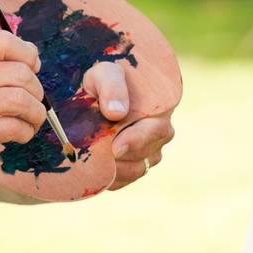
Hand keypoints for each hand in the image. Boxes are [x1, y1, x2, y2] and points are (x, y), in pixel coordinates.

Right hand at [0, 30, 46, 172]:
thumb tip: (30, 61)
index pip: (4, 41)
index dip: (28, 53)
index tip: (33, 67)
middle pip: (20, 74)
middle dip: (37, 90)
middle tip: (35, 101)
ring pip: (21, 101)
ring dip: (36, 113)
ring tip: (33, 119)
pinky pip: (12, 127)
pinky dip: (25, 132)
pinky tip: (21, 134)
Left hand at [80, 60, 175, 190]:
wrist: (91, 93)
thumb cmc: (102, 78)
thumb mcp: (104, 73)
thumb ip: (112, 87)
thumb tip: (116, 112)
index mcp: (161, 108)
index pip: (157, 130)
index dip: (136, 141)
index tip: (115, 148)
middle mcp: (161, 132)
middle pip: (146, 154)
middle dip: (120, 157)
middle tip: (96, 155)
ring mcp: (150, 151)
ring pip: (136, 170)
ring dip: (115, 169)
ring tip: (92, 159)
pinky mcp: (135, 164)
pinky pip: (125, 180)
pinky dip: (110, 177)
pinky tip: (94, 167)